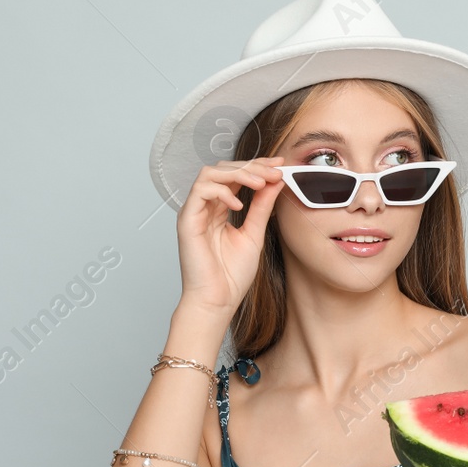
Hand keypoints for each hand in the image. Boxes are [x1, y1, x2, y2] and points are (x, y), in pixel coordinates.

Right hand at [176, 157, 286, 314]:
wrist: (217, 301)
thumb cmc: (231, 276)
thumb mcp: (254, 233)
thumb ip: (262, 206)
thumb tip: (275, 182)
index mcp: (220, 209)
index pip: (236, 176)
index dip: (258, 166)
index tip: (280, 165)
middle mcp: (205, 207)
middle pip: (223, 168)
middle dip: (252, 165)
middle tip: (275, 170)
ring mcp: (195, 212)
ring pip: (210, 173)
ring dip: (238, 173)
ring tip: (260, 183)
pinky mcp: (187, 220)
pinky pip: (201, 191)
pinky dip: (222, 192)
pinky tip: (239, 204)